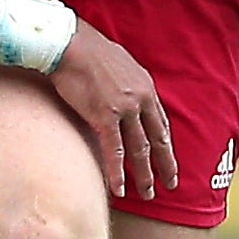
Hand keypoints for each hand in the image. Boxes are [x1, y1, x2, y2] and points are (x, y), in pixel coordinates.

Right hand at [48, 24, 175, 199]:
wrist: (68, 44)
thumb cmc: (86, 50)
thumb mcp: (118, 64)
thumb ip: (125, 83)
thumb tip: (121, 93)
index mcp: (145, 87)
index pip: (160, 122)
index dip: (165, 144)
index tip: (167, 158)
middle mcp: (140, 99)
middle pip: (157, 139)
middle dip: (165, 164)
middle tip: (170, 184)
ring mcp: (125, 109)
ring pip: (140, 149)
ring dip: (144, 174)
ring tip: (148, 194)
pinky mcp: (105, 116)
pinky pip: (115, 151)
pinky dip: (118, 172)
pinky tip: (121, 189)